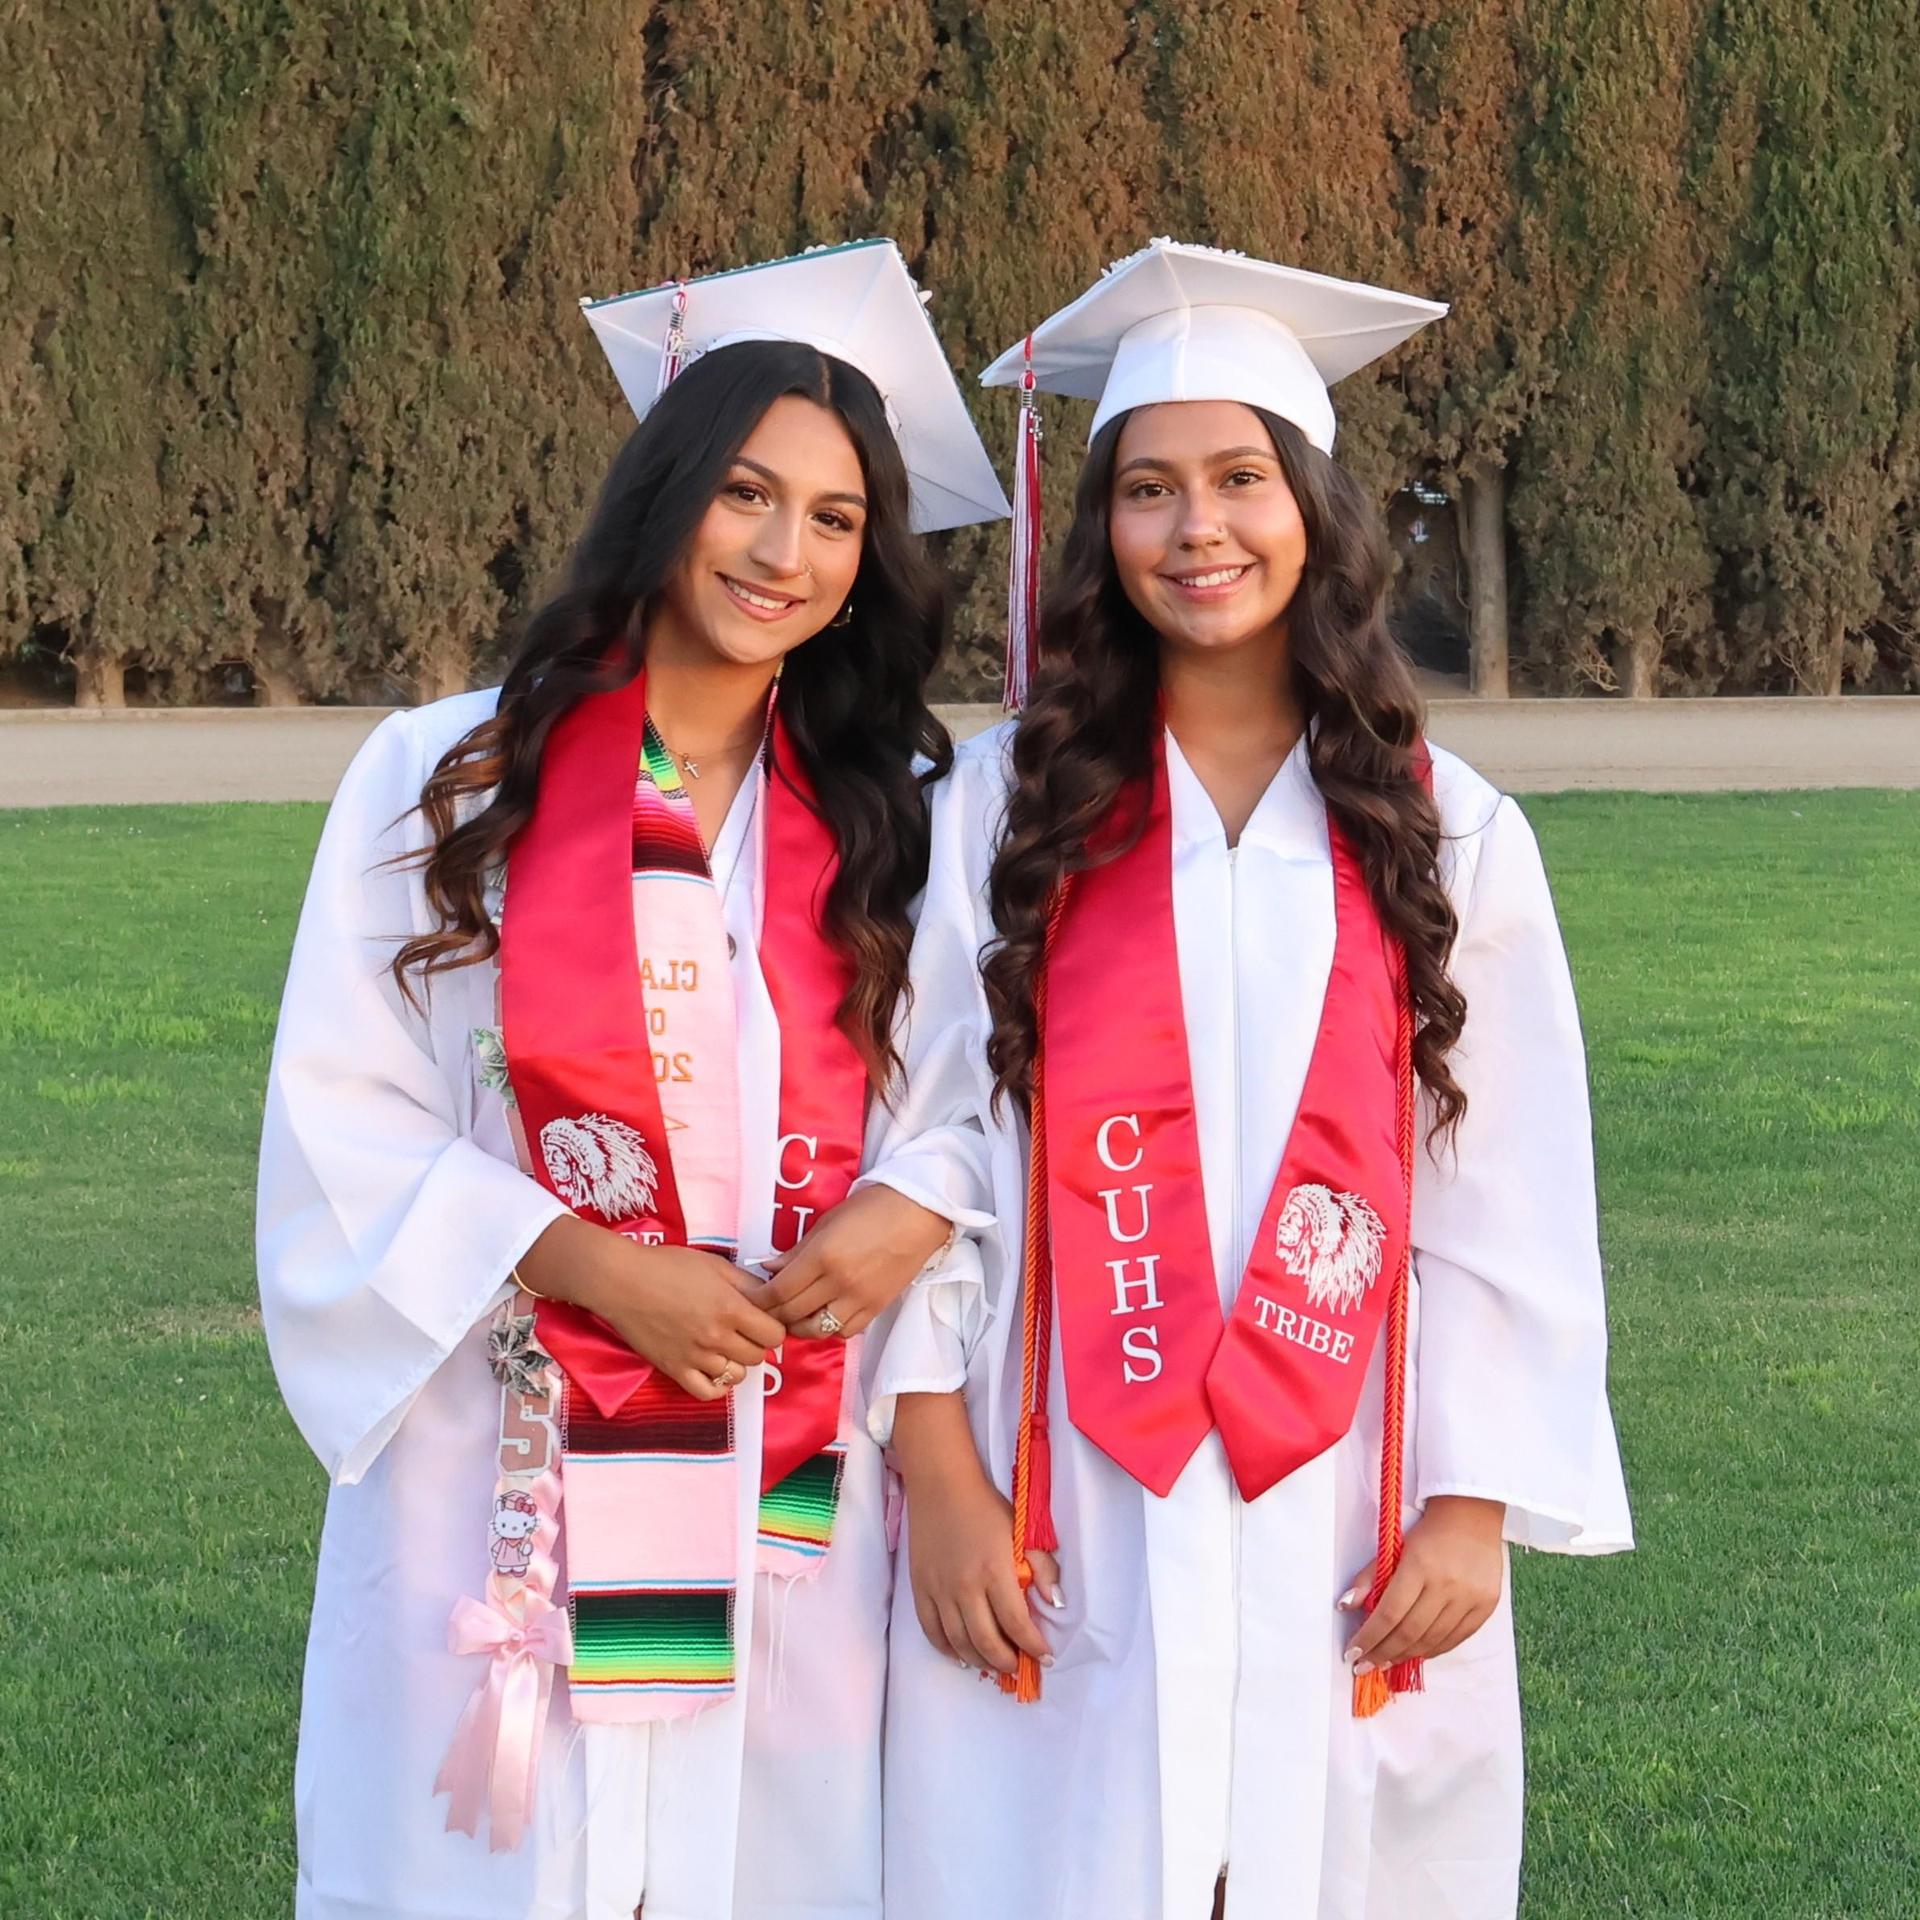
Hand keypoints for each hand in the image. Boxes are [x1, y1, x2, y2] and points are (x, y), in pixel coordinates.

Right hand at [518, 1212, 786, 1400]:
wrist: (622, 1281)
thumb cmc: (668, 1266)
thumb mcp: (716, 1264)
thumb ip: (748, 1283)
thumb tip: (772, 1298)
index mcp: (730, 1308)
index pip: (774, 1335)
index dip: (772, 1326)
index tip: (763, 1320)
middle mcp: (717, 1337)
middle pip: (757, 1356)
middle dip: (755, 1343)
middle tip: (743, 1330)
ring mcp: (696, 1357)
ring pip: (736, 1375)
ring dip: (736, 1362)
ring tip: (725, 1347)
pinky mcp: (675, 1370)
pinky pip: (708, 1392)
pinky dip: (718, 1385)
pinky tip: (715, 1369)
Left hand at [757, 1184, 953, 1342]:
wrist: (919, 1213)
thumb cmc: (872, 1207)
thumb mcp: (828, 1222)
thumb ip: (796, 1250)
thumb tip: (768, 1267)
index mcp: (823, 1256)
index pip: (778, 1292)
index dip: (759, 1300)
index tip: (750, 1298)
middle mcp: (839, 1282)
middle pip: (792, 1313)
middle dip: (771, 1314)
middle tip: (763, 1309)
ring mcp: (859, 1299)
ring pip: (816, 1330)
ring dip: (798, 1326)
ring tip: (791, 1315)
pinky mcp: (876, 1308)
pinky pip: (844, 1331)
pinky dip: (827, 1329)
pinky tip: (822, 1316)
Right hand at [893, 1391, 1061, 1678]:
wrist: (941, 1486)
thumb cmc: (987, 1507)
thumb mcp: (1022, 1531)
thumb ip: (1043, 1567)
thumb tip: (1057, 1604)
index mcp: (994, 1572)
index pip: (1017, 1624)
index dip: (1034, 1647)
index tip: (1046, 1657)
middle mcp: (965, 1587)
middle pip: (987, 1642)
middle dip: (1008, 1662)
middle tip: (1021, 1666)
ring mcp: (939, 1591)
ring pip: (959, 1643)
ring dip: (980, 1661)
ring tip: (996, 1664)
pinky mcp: (921, 1590)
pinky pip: (932, 1632)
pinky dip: (948, 1650)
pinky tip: (962, 1656)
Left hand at [1339, 1495, 1505, 1673]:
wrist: (1472, 1515)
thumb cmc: (1427, 1531)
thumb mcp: (1394, 1546)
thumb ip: (1370, 1576)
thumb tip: (1345, 1605)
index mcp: (1419, 1566)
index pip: (1390, 1613)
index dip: (1369, 1638)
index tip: (1353, 1654)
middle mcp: (1447, 1585)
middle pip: (1410, 1631)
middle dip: (1383, 1653)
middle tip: (1365, 1666)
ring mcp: (1470, 1597)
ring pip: (1433, 1640)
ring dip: (1406, 1655)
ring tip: (1386, 1662)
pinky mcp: (1487, 1606)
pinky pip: (1456, 1639)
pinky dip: (1433, 1650)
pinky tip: (1416, 1654)